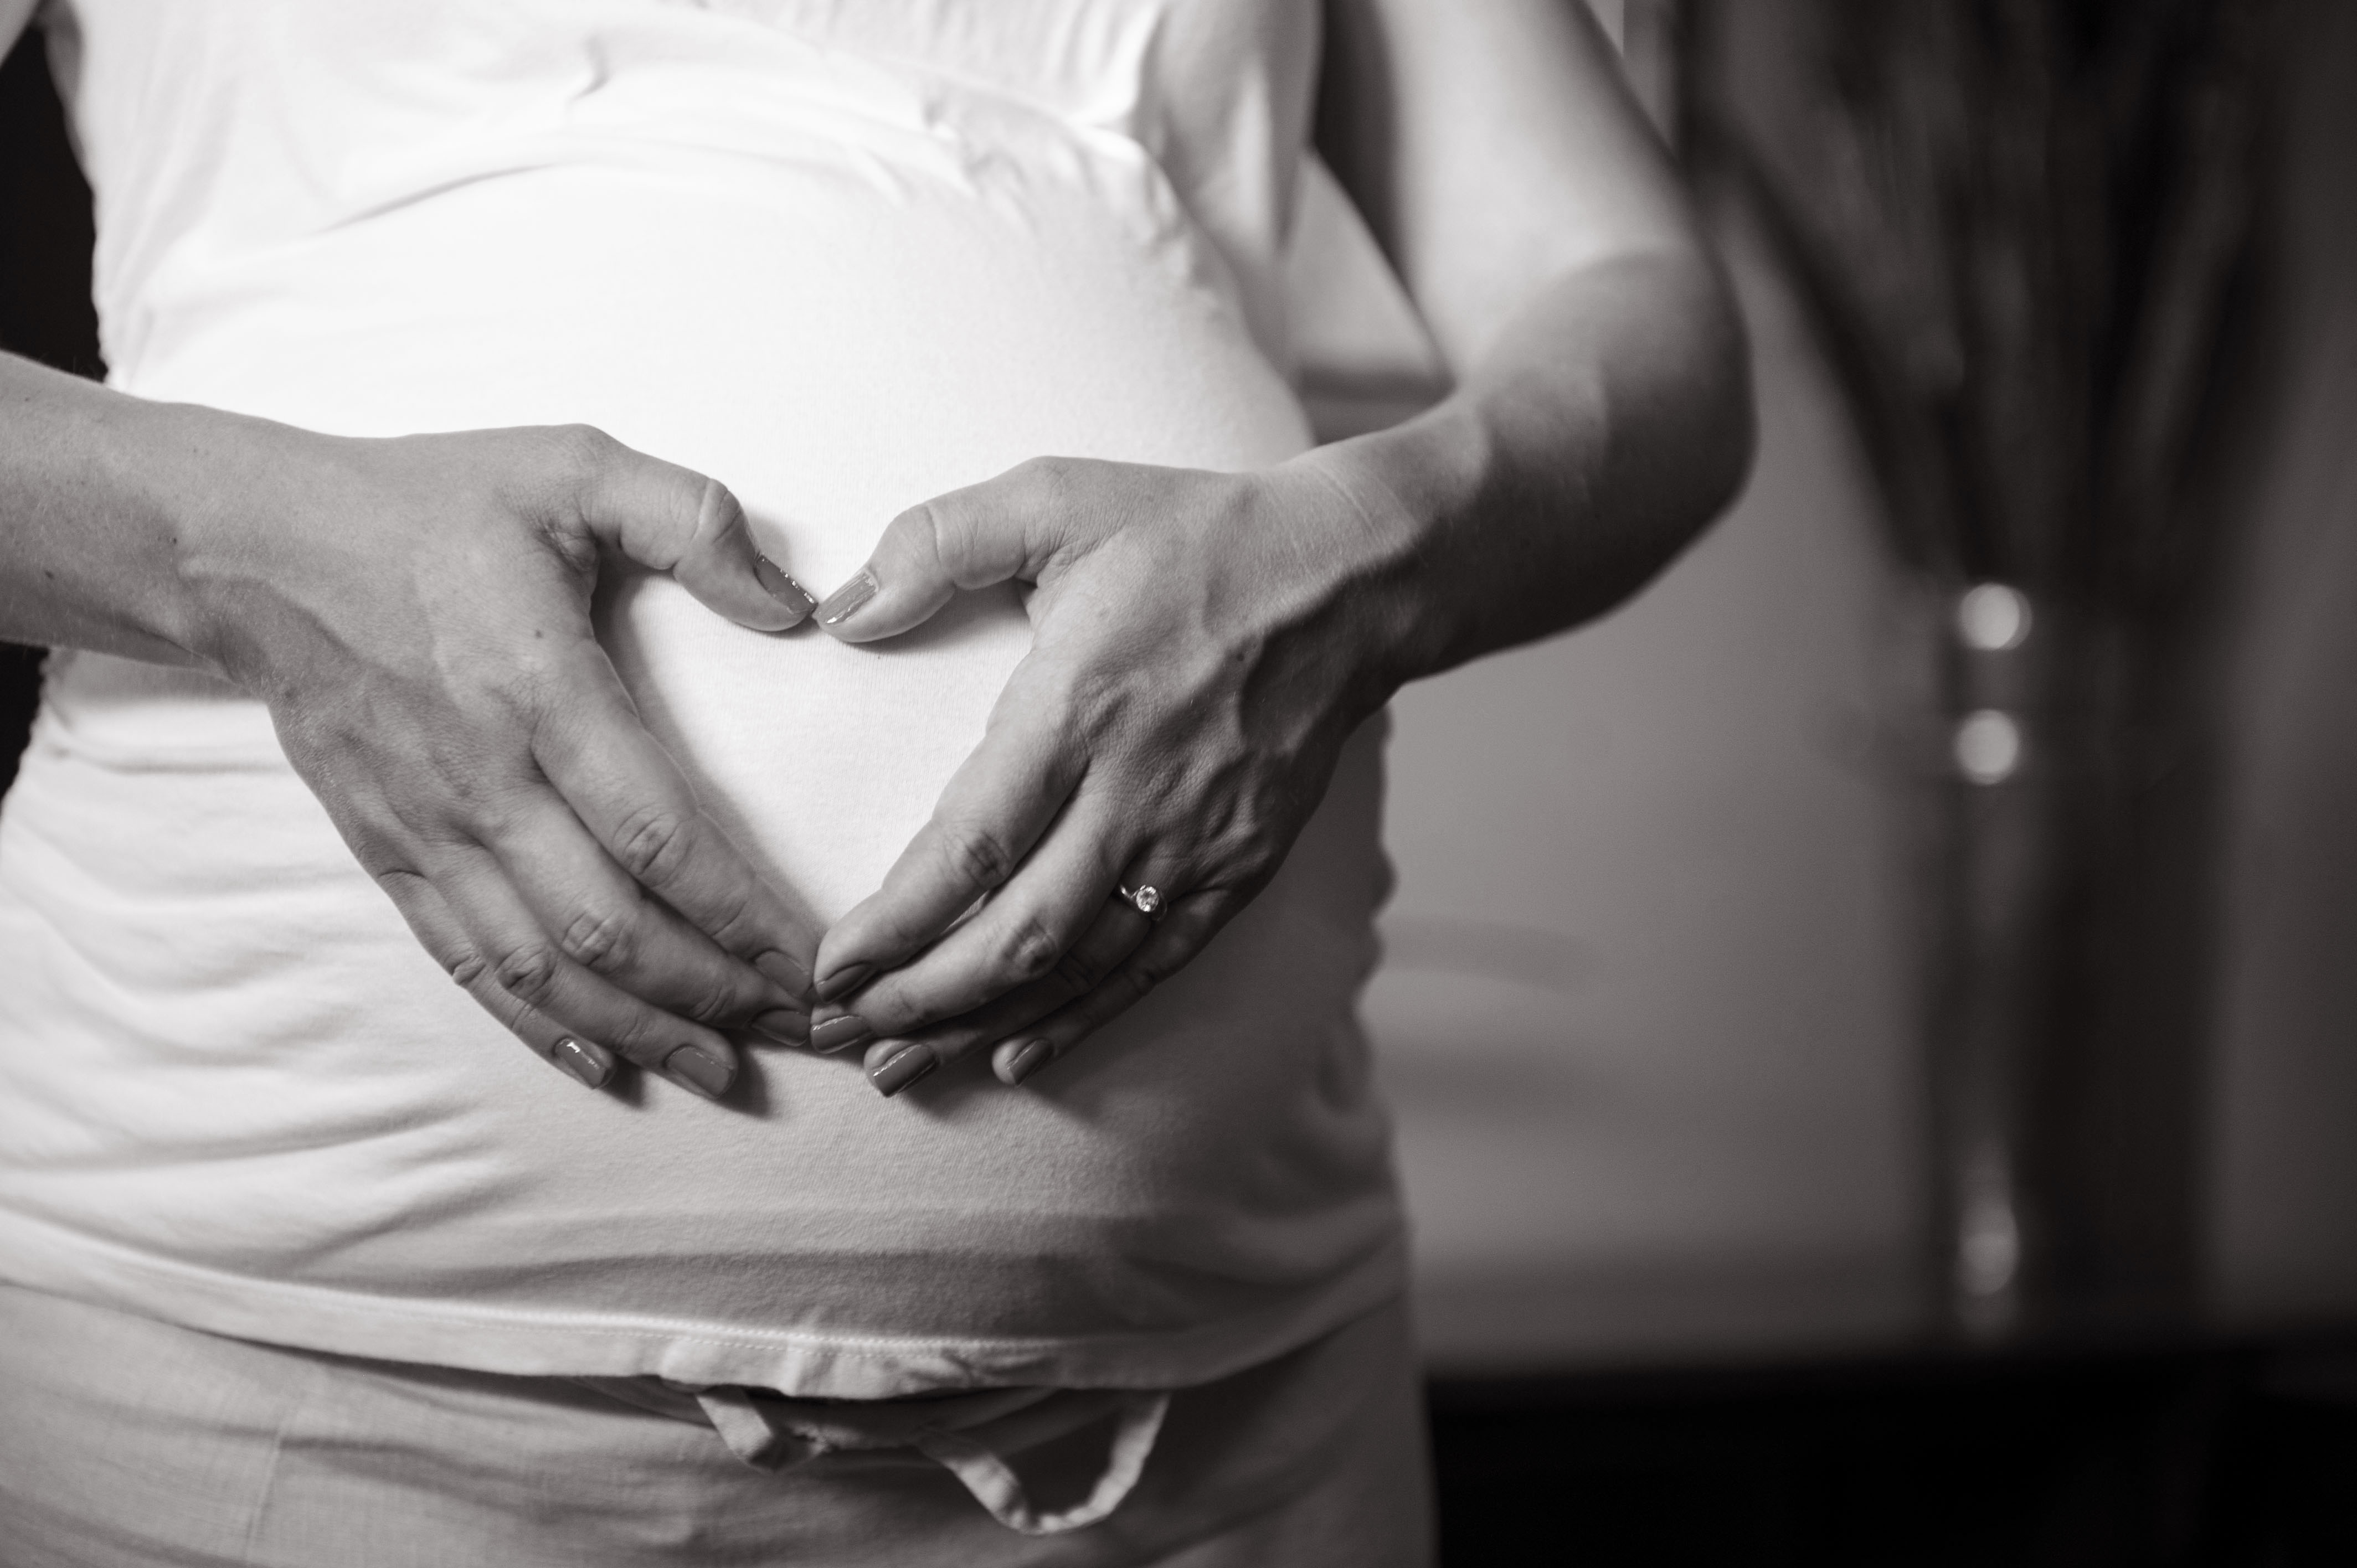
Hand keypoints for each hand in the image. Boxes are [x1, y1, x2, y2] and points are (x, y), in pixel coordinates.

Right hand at [190, 421, 822, 1098]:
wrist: (255, 547)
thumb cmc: (430, 504)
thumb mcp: (573, 466)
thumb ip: (692, 520)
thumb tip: (798, 604)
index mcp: (540, 690)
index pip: (660, 836)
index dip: (743, 915)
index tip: (815, 959)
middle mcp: (483, 780)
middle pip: (611, 926)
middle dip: (714, 993)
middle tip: (802, 1030)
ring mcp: (429, 828)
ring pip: (543, 966)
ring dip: (641, 1027)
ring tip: (725, 1068)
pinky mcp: (389, 853)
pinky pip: (467, 963)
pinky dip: (539, 1023)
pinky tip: (604, 1060)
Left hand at [802, 453, 1413, 1094]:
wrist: (1348, 578)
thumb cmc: (1195, 533)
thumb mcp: (1057, 496)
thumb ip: (937, 539)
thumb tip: (841, 612)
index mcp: (1079, 708)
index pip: (969, 850)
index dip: (892, 926)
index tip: (825, 970)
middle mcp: (1137, 791)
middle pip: (1017, 935)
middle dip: (918, 999)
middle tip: (840, 1034)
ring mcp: (1194, 840)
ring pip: (1078, 965)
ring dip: (982, 1025)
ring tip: (903, 1066)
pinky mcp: (1238, 865)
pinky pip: (1152, 965)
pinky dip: (1082, 1018)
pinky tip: (1017, 1055)